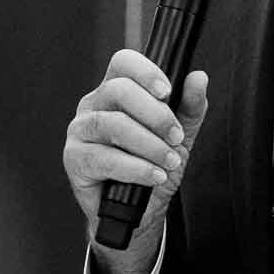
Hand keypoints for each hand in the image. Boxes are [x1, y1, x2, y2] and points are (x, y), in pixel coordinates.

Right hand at [64, 49, 208, 273]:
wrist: (141, 211)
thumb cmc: (153, 166)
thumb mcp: (179, 135)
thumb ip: (189, 106)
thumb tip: (198, 78)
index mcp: (115, 90)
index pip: (123, 62)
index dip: (146, 72)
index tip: (168, 92)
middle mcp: (94, 105)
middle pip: (119, 90)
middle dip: (155, 114)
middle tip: (176, 137)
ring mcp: (80, 131)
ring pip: (112, 124)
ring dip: (149, 144)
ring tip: (169, 161)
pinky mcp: (75, 159)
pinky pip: (104, 158)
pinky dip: (135, 168)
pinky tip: (154, 176)